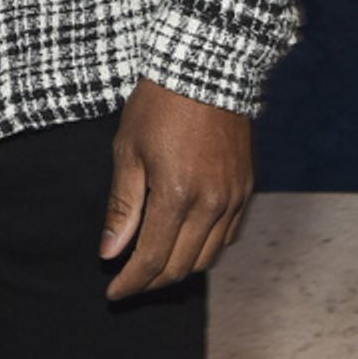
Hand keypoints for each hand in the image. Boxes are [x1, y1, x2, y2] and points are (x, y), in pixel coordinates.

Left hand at [99, 77, 253, 300]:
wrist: (206, 66)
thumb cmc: (159, 102)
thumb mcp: (128, 149)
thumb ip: (123, 206)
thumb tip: (110, 252)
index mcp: (177, 195)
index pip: (152, 259)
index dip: (131, 282)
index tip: (113, 292)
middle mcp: (212, 204)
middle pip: (182, 267)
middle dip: (152, 281)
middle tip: (129, 280)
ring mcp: (234, 198)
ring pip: (208, 257)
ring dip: (180, 268)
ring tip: (154, 264)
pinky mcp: (247, 188)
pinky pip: (228, 235)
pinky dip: (206, 247)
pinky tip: (186, 239)